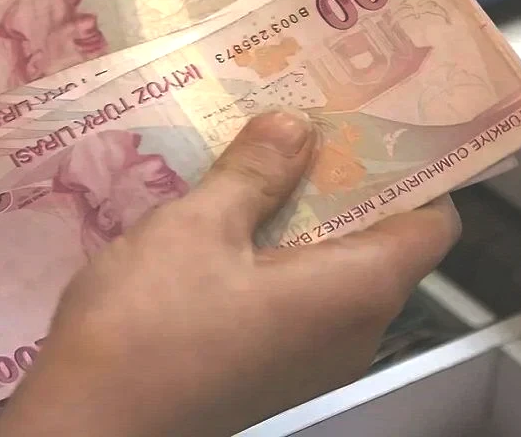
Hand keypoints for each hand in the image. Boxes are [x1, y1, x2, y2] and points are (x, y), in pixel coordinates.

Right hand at [0, 110, 461, 436]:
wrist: (87, 424)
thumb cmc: (149, 325)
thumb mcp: (199, 226)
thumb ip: (256, 172)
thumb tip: (296, 127)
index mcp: (357, 291)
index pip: (433, 221)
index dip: (414, 165)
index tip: (377, 116)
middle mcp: (354, 332)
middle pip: (382, 242)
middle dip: (347, 178)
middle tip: (305, 118)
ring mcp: (312, 359)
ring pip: (333, 269)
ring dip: (303, 213)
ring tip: (260, 157)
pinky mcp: (271, 371)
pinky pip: (299, 299)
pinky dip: (278, 253)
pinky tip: (228, 218)